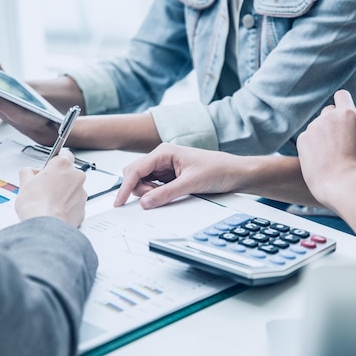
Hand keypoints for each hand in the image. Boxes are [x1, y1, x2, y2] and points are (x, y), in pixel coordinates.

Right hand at [15, 149, 86, 226]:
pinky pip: (75, 203)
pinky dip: (68, 206)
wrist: (45, 225)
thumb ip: (28, 172)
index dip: (55, 161)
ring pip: (73, 189)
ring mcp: (82, 192)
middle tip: (45, 188)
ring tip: (49, 202)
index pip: (64, 154)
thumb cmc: (36, 204)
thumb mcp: (24, 183)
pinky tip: (56, 210)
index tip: (50, 165)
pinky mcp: (83, 208)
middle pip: (68, 173)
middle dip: (58, 179)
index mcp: (63, 165)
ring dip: (64, 193)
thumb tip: (29, 172)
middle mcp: (76, 176)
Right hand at [114, 143, 243, 208]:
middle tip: (154, 198)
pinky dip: (155, 194)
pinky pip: (153, 187)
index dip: (125, 186)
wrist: (236, 174)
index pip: (136, 170)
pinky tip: (168, 196)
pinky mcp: (169, 177)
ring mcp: (165, 168)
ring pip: (142, 182)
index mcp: (164, 152)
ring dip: (148, 192)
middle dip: (139, 189)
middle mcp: (161, 158)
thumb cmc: (218, 170)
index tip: (119, 201)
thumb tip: (145, 202)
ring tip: (168, 195)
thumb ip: (165, 194)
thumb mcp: (191, 183)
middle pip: (135, 175)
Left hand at [296, 90, 355, 205]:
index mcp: (347, 114)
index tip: (342, 111)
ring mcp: (312, 127)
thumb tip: (346, 116)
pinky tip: (319, 158)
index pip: (341, 95)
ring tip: (330, 155)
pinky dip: (312, 145)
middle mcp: (327, 117)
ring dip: (322, 135)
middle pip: (328, 111)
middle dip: (333, 121)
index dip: (342, 102)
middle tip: (338, 140)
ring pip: (318, 126)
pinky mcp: (302, 138)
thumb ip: (355, 124)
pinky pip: (308, 137)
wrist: (338, 183)